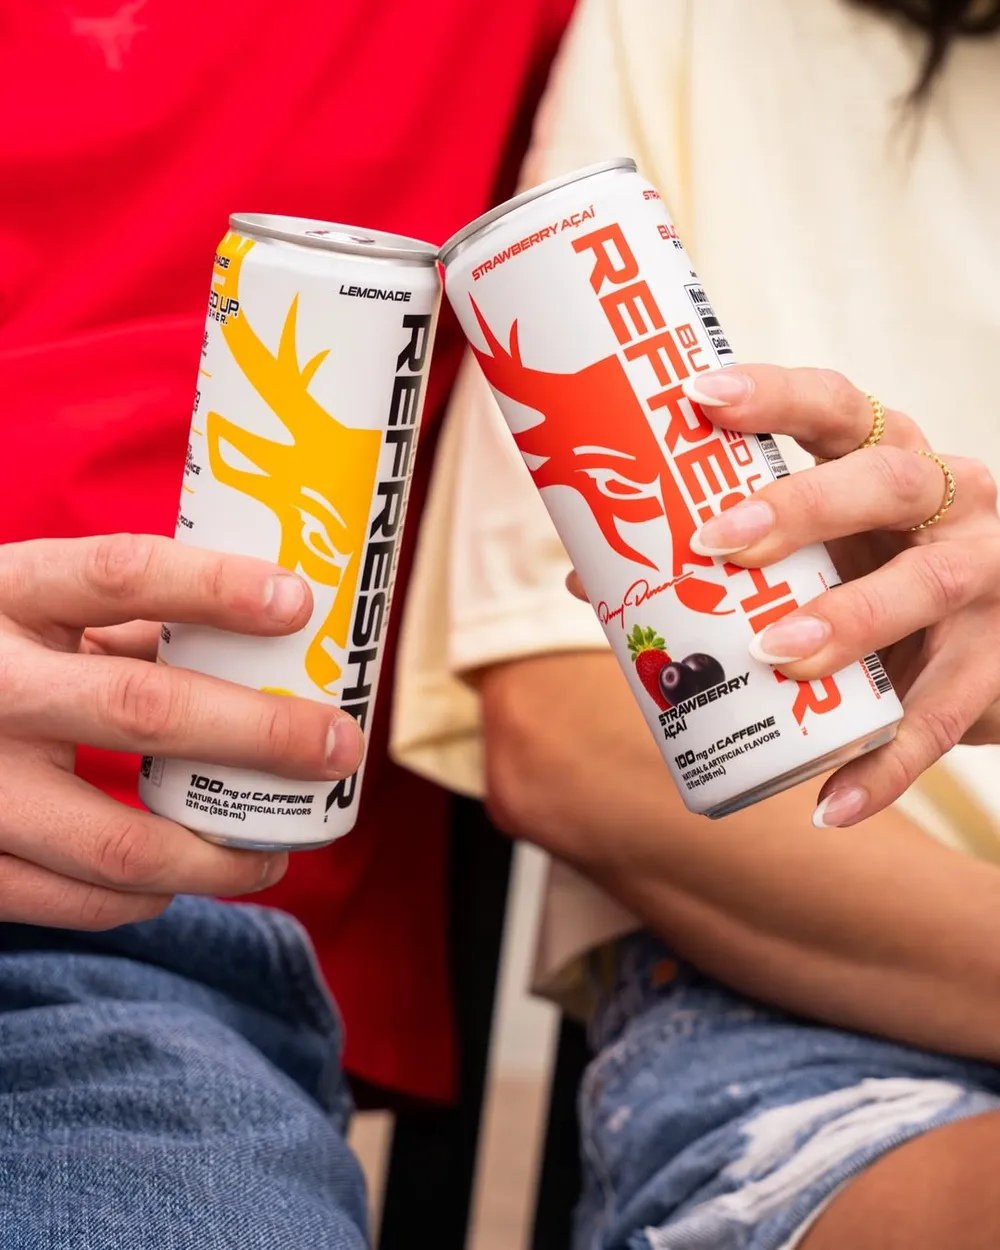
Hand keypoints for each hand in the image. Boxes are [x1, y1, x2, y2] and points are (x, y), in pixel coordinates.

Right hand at [0, 534, 364, 928]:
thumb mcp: (27, 608)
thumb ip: (122, 621)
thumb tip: (265, 641)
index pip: (118, 574)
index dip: (214, 586)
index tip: (300, 602)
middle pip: (141, 709)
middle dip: (260, 733)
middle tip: (337, 746)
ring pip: (118, 839)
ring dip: (220, 854)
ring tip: (278, 851)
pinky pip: (70, 900)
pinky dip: (143, 898)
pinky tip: (183, 882)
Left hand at [570, 365, 999, 824]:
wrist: (995, 641)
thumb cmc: (872, 573)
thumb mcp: (819, 547)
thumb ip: (727, 553)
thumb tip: (586, 580)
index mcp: (890, 458)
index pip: (837, 407)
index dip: (773, 397)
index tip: (698, 396)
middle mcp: (949, 504)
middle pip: (887, 483)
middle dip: (803, 506)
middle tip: (719, 540)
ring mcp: (983, 581)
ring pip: (922, 589)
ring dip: (846, 620)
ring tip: (773, 655)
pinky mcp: (994, 667)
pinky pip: (942, 720)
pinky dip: (884, 766)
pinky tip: (828, 805)